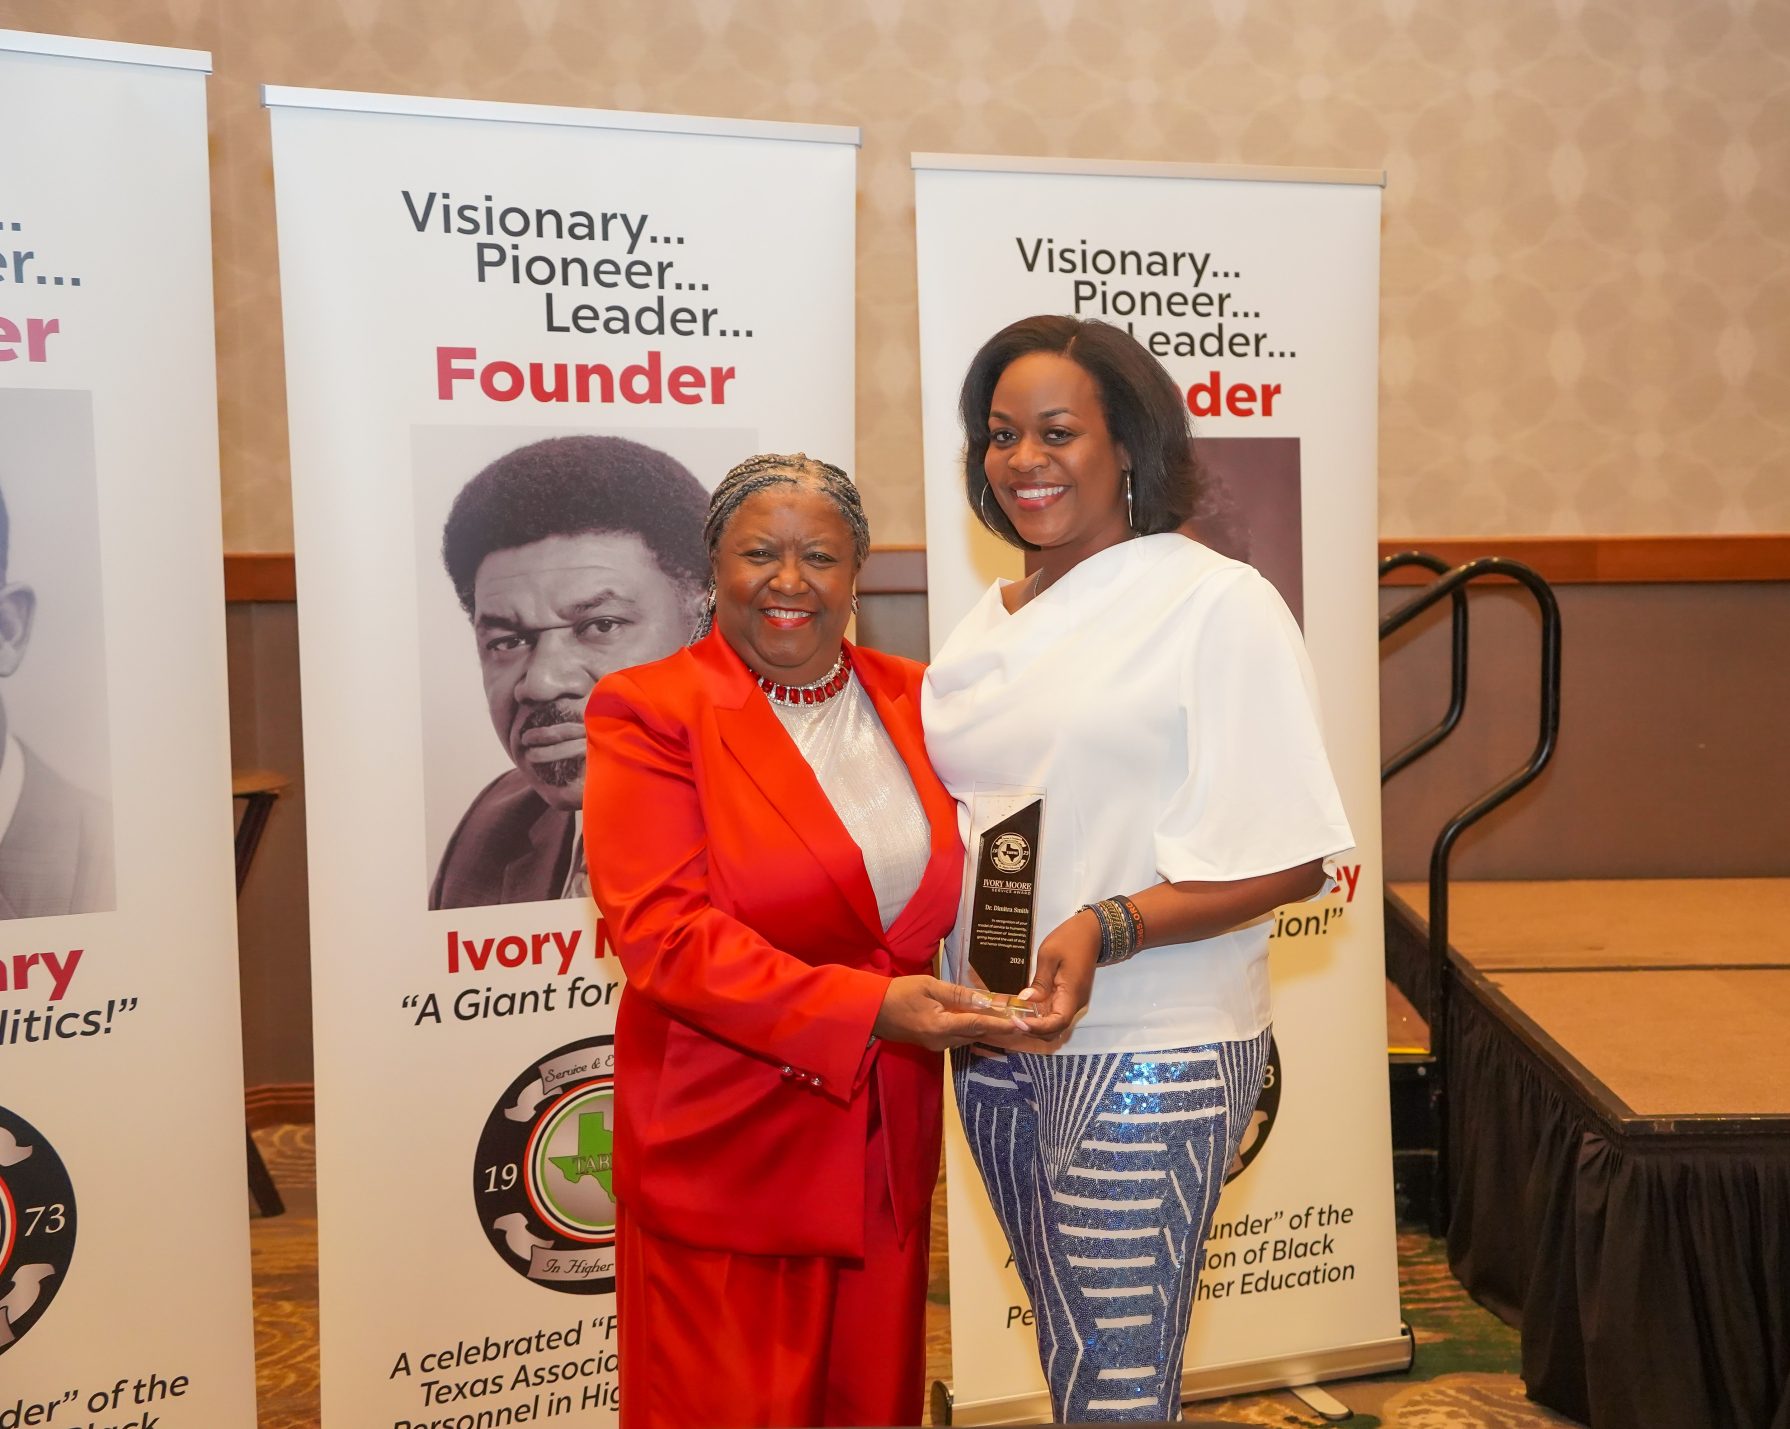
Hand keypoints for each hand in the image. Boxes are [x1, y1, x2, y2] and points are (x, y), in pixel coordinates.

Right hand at [873, 975, 1024, 1052]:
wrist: (871, 1011)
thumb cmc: (897, 993)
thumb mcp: (928, 986)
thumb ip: (957, 993)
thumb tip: (984, 1000)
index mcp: (940, 1027)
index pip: (978, 1025)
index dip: (1001, 1023)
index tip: (1020, 1024)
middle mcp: (942, 1042)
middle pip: (976, 1034)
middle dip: (998, 1026)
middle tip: (1018, 1018)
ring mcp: (937, 1046)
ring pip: (969, 1037)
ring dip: (986, 1028)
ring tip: (1005, 1017)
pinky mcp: (933, 1044)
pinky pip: (959, 1037)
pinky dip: (971, 1028)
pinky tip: (980, 1019)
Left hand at [1014, 909, 1098, 1039]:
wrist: (1091, 932)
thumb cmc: (1069, 940)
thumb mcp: (1049, 956)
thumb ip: (1039, 981)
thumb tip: (1025, 1001)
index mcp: (1072, 994)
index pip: (1057, 1023)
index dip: (1037, 1028)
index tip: (1017, 1022)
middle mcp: (1076, 1003)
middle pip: (1056, 1029)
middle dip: (1035, 1031)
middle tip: (1013, 1020)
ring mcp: (1074, 1002)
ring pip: (1056, 1025)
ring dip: (1037, 1026)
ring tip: (1016, 1015)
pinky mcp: (1070, 998)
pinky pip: (1056, 1014)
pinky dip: (1042, 1017)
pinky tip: (1026, 1009)